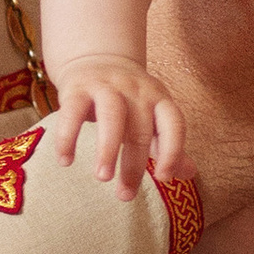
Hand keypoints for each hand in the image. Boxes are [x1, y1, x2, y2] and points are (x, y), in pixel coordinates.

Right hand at [45, 54, 184, 200]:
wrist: (97, 57)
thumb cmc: (129, 99)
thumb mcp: (152, 116)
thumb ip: (167, 144)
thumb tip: (189, 174)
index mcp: (159, 99)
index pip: (173, 124)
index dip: (172, 151)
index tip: (163, 178)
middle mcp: (136, 91)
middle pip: (140, 129)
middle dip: (133, 165)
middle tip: (125, 196)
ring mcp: (107, 87)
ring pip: (112, 116)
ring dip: (108, 149)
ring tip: (102, 178)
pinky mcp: (78, 88)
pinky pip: (72, 113)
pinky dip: (67, 137)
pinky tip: (65, 161)